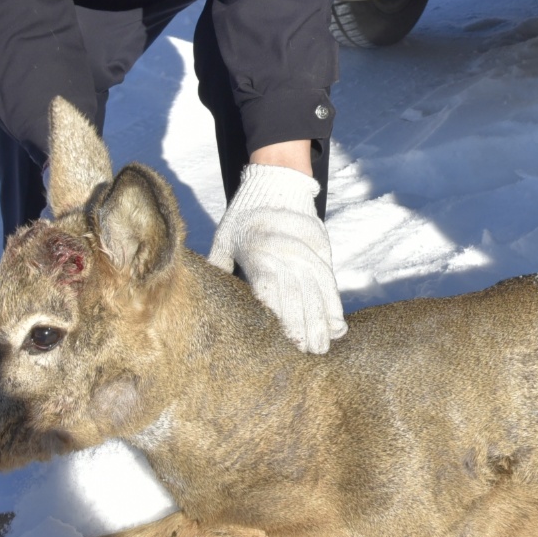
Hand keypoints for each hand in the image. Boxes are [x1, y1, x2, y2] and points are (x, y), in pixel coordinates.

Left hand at [207, 164, 344, 353]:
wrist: (274, 183)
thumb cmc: (241, 219)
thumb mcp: (223, 240)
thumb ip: (218, 269)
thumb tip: (200, 304)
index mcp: (257, 253)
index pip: (273, 292)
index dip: (283, 319)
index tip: (290, 343)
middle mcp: (284, 252)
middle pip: (299, 295)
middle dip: (307, 327)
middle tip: (313, 353)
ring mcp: (305, 248)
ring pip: (319, 289)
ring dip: (324, 318)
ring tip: (327, 343)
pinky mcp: (321, 245)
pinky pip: (329, 277)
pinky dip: (334, 300)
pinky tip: (337, 322)